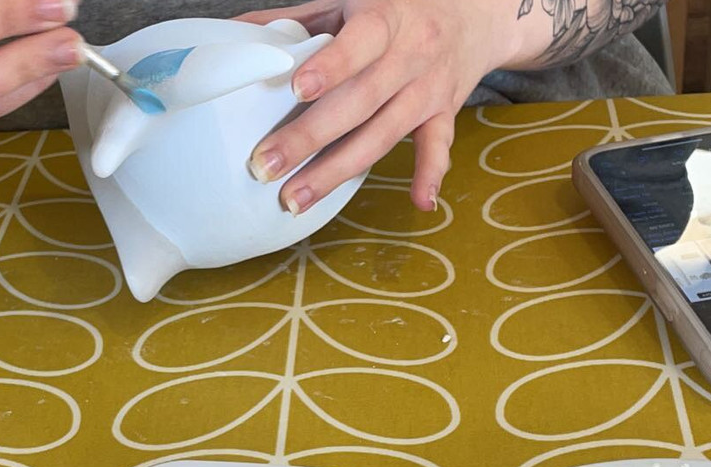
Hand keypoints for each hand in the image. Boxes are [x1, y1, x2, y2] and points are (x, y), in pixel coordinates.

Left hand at [239, 0, 513, 211]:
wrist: (474, 11)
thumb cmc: (397, 6)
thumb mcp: (349, 0)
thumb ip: (299, 19)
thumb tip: (236, 33)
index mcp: (384, 18)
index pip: (359, 42)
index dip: (331, 65)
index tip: (297, 89)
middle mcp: (411, 55)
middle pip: (360, 102)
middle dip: (311, 137)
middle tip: (267, 166)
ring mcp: (428, 89)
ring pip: (384, 134)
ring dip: (339, 172)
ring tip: (297, 199)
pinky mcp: (444, 113)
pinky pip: (439, 146)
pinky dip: (431, 174)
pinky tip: (420, 202)